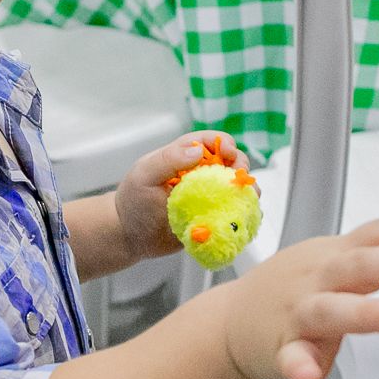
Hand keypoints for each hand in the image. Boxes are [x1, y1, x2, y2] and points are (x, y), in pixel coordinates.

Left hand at [112, 132, 248, 263]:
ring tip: (248, 199)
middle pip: (231, 162)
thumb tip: (198, 152)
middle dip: (240, 167)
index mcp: (184, 156)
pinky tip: (242, 218)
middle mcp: (200, 174)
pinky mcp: (211, 218)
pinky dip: (242, 214)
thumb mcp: (144, 175)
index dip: (225, 143)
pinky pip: (232, 214)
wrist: (130, 237)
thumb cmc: (133, 201)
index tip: (229, 153)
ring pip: (236, 189)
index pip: (211, 141)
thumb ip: (168, 160)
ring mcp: (208, 196)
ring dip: (247, 192)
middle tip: (240, 179)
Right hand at [224, 204, 378, 378]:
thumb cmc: (297, 289)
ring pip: (333, 309)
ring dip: (369, 312)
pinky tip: (308, 376)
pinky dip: (297, 366)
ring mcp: (298, 313)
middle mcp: (321, 277)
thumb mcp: (338, 256)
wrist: (231, 322)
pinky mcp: (278, 350)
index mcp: (341, 254)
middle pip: (367, 265)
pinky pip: (288, 358)